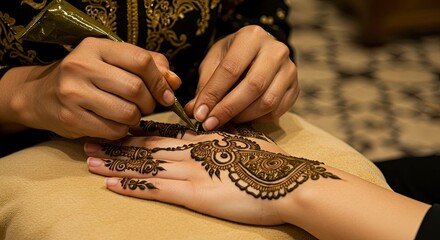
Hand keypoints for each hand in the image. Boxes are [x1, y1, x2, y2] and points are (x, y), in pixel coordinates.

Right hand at [0, 37, 180, 138]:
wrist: (41, 96)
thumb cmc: (87, 78)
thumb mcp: (113, 62)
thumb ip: (148, 66)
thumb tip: (174, 81)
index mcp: (96, 47)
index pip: (140, 60)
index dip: (160, 80)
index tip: (166, 93)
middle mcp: (82, 66)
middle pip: (136, 88)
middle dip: (149, 102)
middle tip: (146, 106)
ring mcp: (74, 93)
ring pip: (127, 112)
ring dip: (137, 118)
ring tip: (130, 114)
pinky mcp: (71, 118)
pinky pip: (114, 130)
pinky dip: (122, 130)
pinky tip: (115, 124)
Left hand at [85, 121, 338, 224]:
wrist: (286, 182)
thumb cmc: (271, 163)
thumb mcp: (246, 141)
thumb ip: (224, 137)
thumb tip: (213, 133)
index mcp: (204, 139)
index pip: (163, 134)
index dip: (137, 132)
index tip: (116, 130)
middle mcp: (192, 152)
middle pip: (146, 147)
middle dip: (117, 146)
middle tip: (90, 143)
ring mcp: (191, 172)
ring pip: (145, 166)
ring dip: (116, 164)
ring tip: (91, 162)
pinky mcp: (194, 194)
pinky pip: (156, 188)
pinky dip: (132, 186)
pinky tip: (112, 185)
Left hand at [185, 25, 298, 130]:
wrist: (260, 52)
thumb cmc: (233, 56)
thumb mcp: (214, 61)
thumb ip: (205, 84)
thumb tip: (195, 111)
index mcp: (252, 36)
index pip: (231, 69)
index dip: (214, 94)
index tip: (200, 114)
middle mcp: (276, 50)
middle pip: (253, 86)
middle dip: (228, 109)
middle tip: (210, 124)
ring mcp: (290, 69)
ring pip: (267, 101)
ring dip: (242, 117)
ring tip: (225, 121)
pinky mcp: (296, 87)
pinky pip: (277, 111)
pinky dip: (257, 119)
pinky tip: (243, 117)